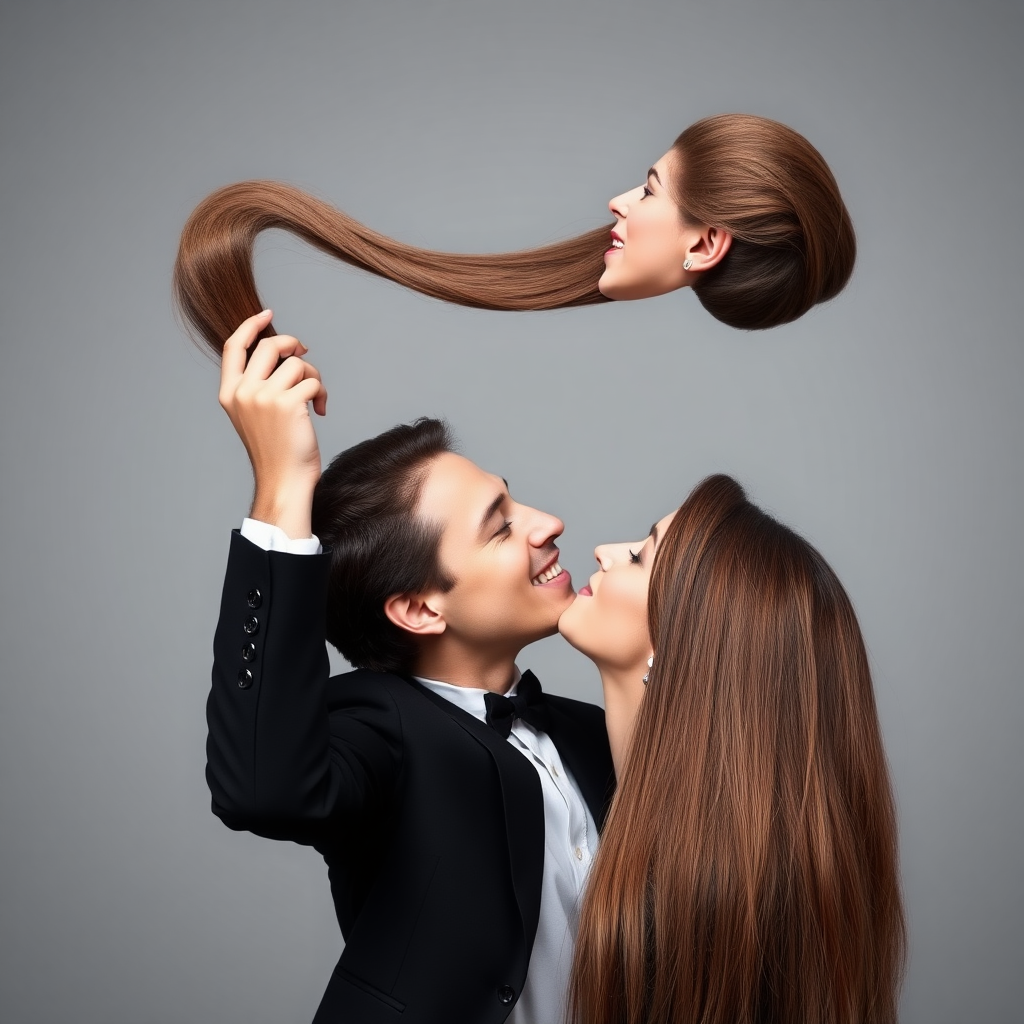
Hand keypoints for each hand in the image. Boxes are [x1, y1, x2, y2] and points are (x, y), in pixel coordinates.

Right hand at [219, 310, 327, 537]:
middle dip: (294, 346)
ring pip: (297, 364)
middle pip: (270, 345)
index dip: (250, 325)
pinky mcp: (287, 403)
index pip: (234, 346)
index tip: (267, 314)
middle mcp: (243, 391)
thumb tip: (284, 352)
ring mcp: (263, 397)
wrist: (283, 480)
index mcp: (229, 393)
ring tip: (314, 399)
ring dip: (313, 378)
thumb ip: (258, 384)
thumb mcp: (254, 414)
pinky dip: (321, 393)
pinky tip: (320, 410)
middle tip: (305, 355)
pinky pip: (312, 381)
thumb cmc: (275, 450)